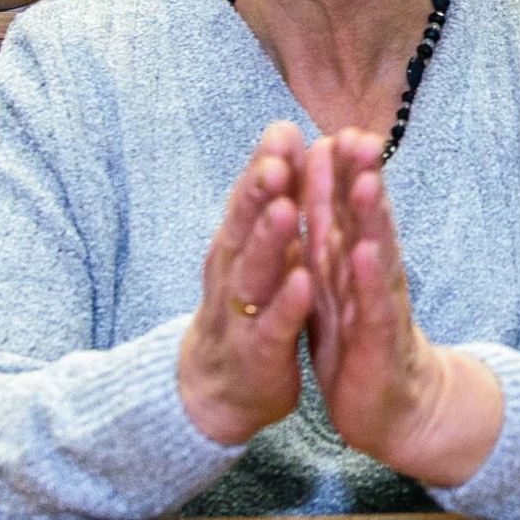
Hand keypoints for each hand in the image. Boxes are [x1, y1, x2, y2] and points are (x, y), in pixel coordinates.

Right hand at [176, 123, 313, 445]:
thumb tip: (284, 137)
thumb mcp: (253, 252)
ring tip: (286, 210)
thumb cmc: (244, 309)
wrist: (216, 391)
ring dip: (270, 241)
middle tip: (278, 159)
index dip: (266, 164)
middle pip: (245, 226)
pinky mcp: (258, 352)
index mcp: (238, 245)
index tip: (285, 128)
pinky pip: (273, 326)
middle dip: (260, 192)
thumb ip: (268, 200)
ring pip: (254, 272)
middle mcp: (234, 272)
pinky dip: (287, 305)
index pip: (251, 197)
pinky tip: (303, 284)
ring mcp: (242, 313)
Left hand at [298, 128, 501, 486]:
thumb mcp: (341, 289)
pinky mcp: (380, 342)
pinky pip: (374, 306)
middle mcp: (371, 277)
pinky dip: (370, 279)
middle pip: (364, 221)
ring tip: (366, 181)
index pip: (343, 211)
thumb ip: (333, 242)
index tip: (331, 129)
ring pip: (375, 254)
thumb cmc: (364, 344)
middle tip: (358, 134)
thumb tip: (326, 191)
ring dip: (370, 218)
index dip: (337, 172)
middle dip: (359, 178)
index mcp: (351, 264)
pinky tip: (367, 254)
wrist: (397, 410)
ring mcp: (380, 306)